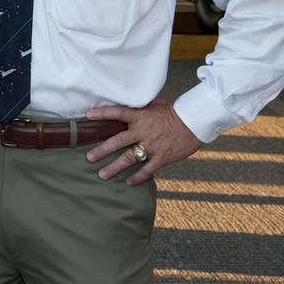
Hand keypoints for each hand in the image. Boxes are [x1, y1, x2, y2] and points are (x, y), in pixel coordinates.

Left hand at [85, 100, 201, 185]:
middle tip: (89, 157)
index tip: (88, 116)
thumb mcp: (157, 103)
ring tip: (102, 175)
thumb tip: (130, 101)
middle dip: (102, 150)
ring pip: (129, 158)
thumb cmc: (175, 111)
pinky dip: (138, 177)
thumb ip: (142, 106)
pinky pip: (148, 169)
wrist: (195, 122)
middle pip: (118, 141)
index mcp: (141, 116)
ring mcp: (152, 146)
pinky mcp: (162, 157)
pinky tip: (129, 183)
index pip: (118, 112)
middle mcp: (143, 131)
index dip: (102, 113)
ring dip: (114, 167)